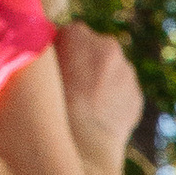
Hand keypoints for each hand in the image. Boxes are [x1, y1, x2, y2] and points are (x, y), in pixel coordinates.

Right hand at [51, 21, 142, 156]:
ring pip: (111, 72)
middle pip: (93, 51)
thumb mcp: (38, 69)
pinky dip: (113, 101)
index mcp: (78, 33)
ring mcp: (126, 70)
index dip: (60, 53)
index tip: (53, 71)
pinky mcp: (137, 95)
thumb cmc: (50, 104)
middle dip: (84, 64)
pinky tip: (98, 116)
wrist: (83, 141)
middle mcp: (107, 45)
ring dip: (100, 82)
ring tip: (84, 105)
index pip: (67, 35)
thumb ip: (45, 51)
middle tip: (70, 88)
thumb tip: (48, 46)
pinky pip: (123, 93)